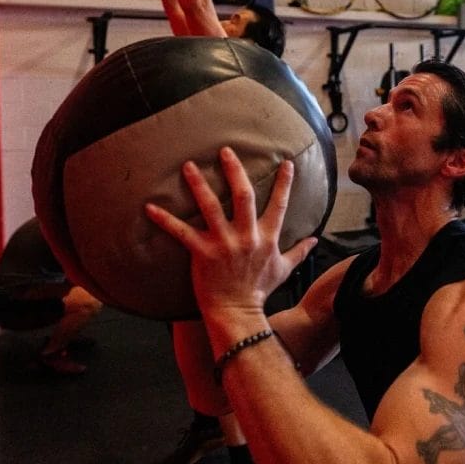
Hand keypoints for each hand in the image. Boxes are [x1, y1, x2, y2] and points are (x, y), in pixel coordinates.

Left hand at [145, 147, 316, 325]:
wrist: (237, 312)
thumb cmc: (259, 291)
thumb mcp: (284, 270)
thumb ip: (299, 251)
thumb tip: (315, 239)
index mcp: (267, 238)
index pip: (280, 205)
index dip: (284, 183)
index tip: (286, 162)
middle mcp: (247, 236)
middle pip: (243, 195)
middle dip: (235, 171)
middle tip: (225, 151)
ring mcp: (224, 243)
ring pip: (211, 207)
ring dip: (199, 185)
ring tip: (189, 166)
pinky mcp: (203, 253)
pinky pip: (181, 232)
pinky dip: (165, 219)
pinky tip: (149, 207)